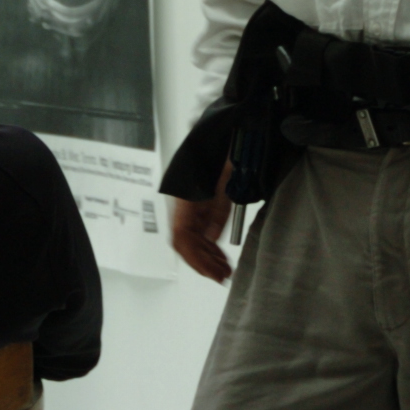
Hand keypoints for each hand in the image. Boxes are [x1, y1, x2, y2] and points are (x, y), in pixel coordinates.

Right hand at [169, 160, 233, 283]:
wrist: (224, 134)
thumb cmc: (226, 152)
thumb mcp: (228, 183)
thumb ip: (219, 212)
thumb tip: (212, 239)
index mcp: (185, 199)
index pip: (183, 238)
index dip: (197, 259)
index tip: (213, 273)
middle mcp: (181, 204)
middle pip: (185, 242)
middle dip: (203, 262)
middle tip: (222, 276)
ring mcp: (186, 206)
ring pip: (190, 239)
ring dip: (206, 256)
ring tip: (224, 269)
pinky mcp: (194, 205)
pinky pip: (196, 230)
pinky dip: (207, 245)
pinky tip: (218, 254)